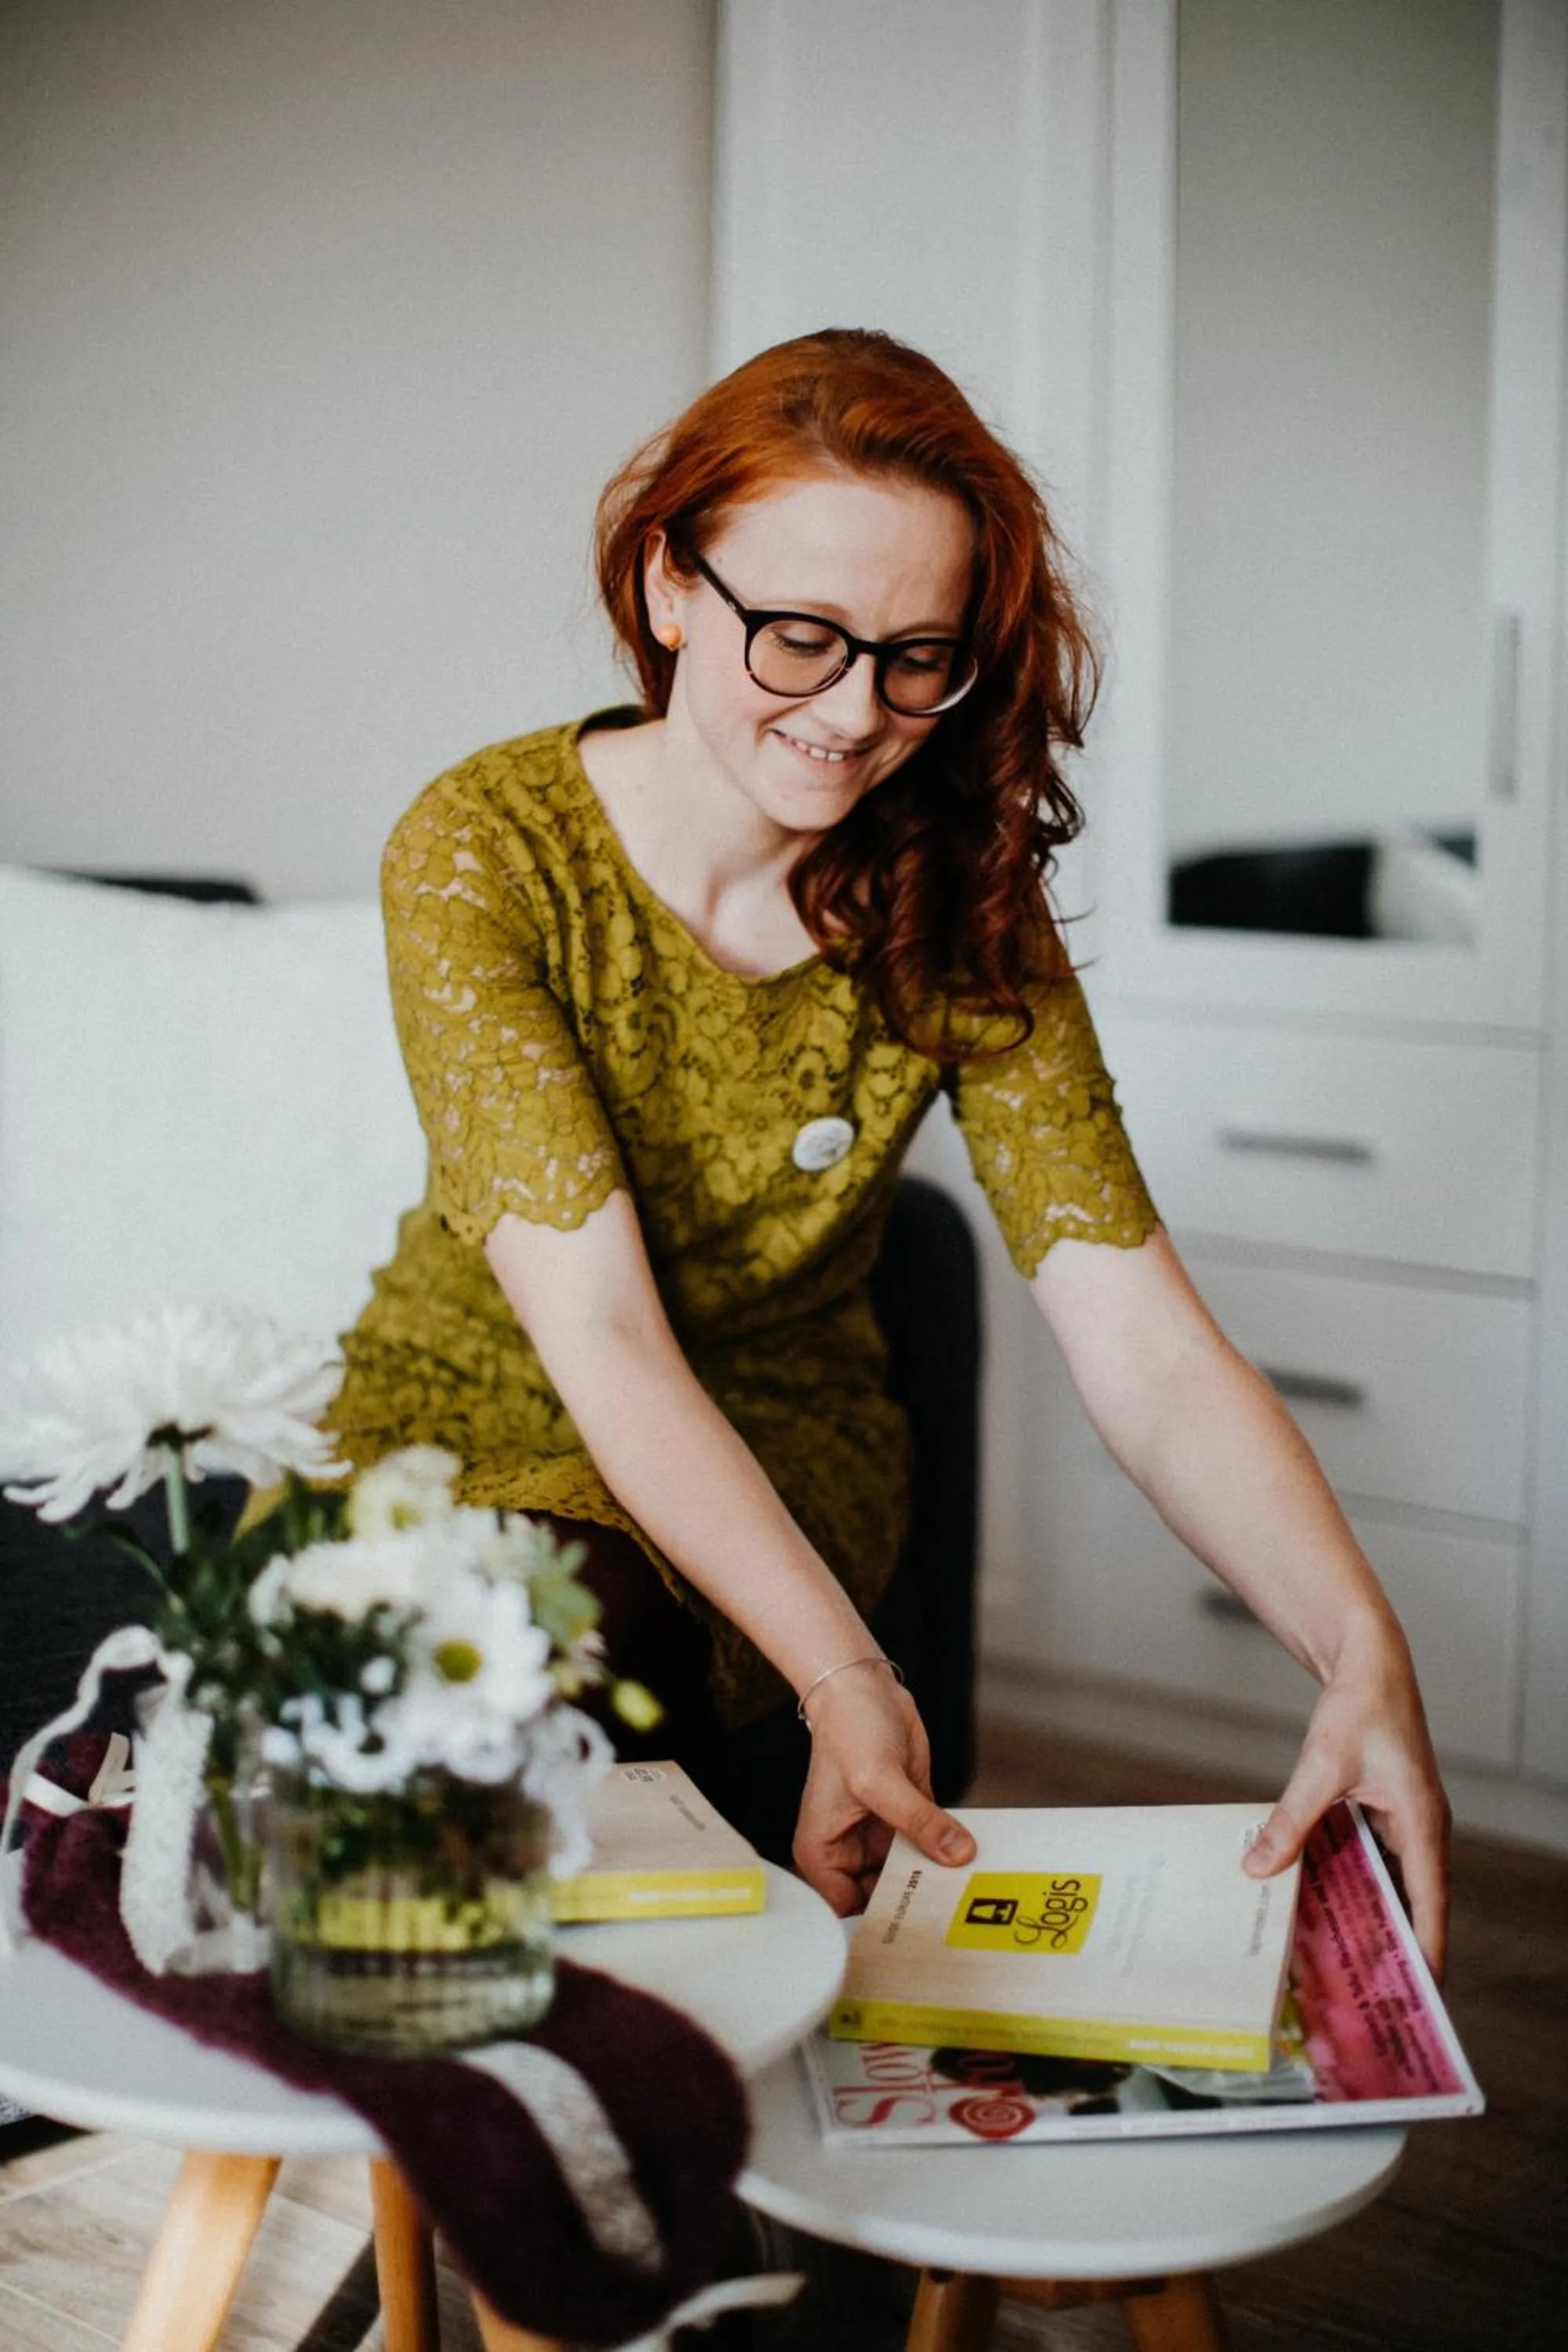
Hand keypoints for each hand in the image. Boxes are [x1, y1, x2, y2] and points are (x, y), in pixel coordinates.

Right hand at [791, 1664, 976, 1915]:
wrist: (864, 1688)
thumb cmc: (848, 1729)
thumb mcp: (878, 1778)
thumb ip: (917, 1820)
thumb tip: (958, 1854)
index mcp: (823, 1853)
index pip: (848, 1908)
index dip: (880, 1918)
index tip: (919, 1925)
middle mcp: (851, 1850)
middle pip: (886, 1895)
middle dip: (918, 1899)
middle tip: (956, 1911)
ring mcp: (882, 1834)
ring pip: (915, 1872)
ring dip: (940, 1875)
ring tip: (973, 1889)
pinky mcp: (910, 1816)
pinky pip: (934, 1843)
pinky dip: (952, 1848)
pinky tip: (977, 1857)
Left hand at [1243, 1617, 1451, 1977]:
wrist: (1369, 1663)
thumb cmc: (1360, 1707)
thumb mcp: (1321, 1767)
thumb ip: (1292, 1820)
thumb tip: (1259, 1868)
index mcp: (1423, 1826)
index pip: (1431, 1908)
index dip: (1424, 1956)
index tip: (1417, 2000)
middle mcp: (1422, 1831)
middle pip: (1412, 1905)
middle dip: (1390, 1947)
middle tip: (1363, 1995)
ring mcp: (1406, 1823)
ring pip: (1390, 1885)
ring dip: (1369, 1917)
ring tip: (1338, 1961)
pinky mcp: (1387, 1813)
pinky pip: (1373, 1861)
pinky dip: (1352, 1883)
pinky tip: (1319, 1902)